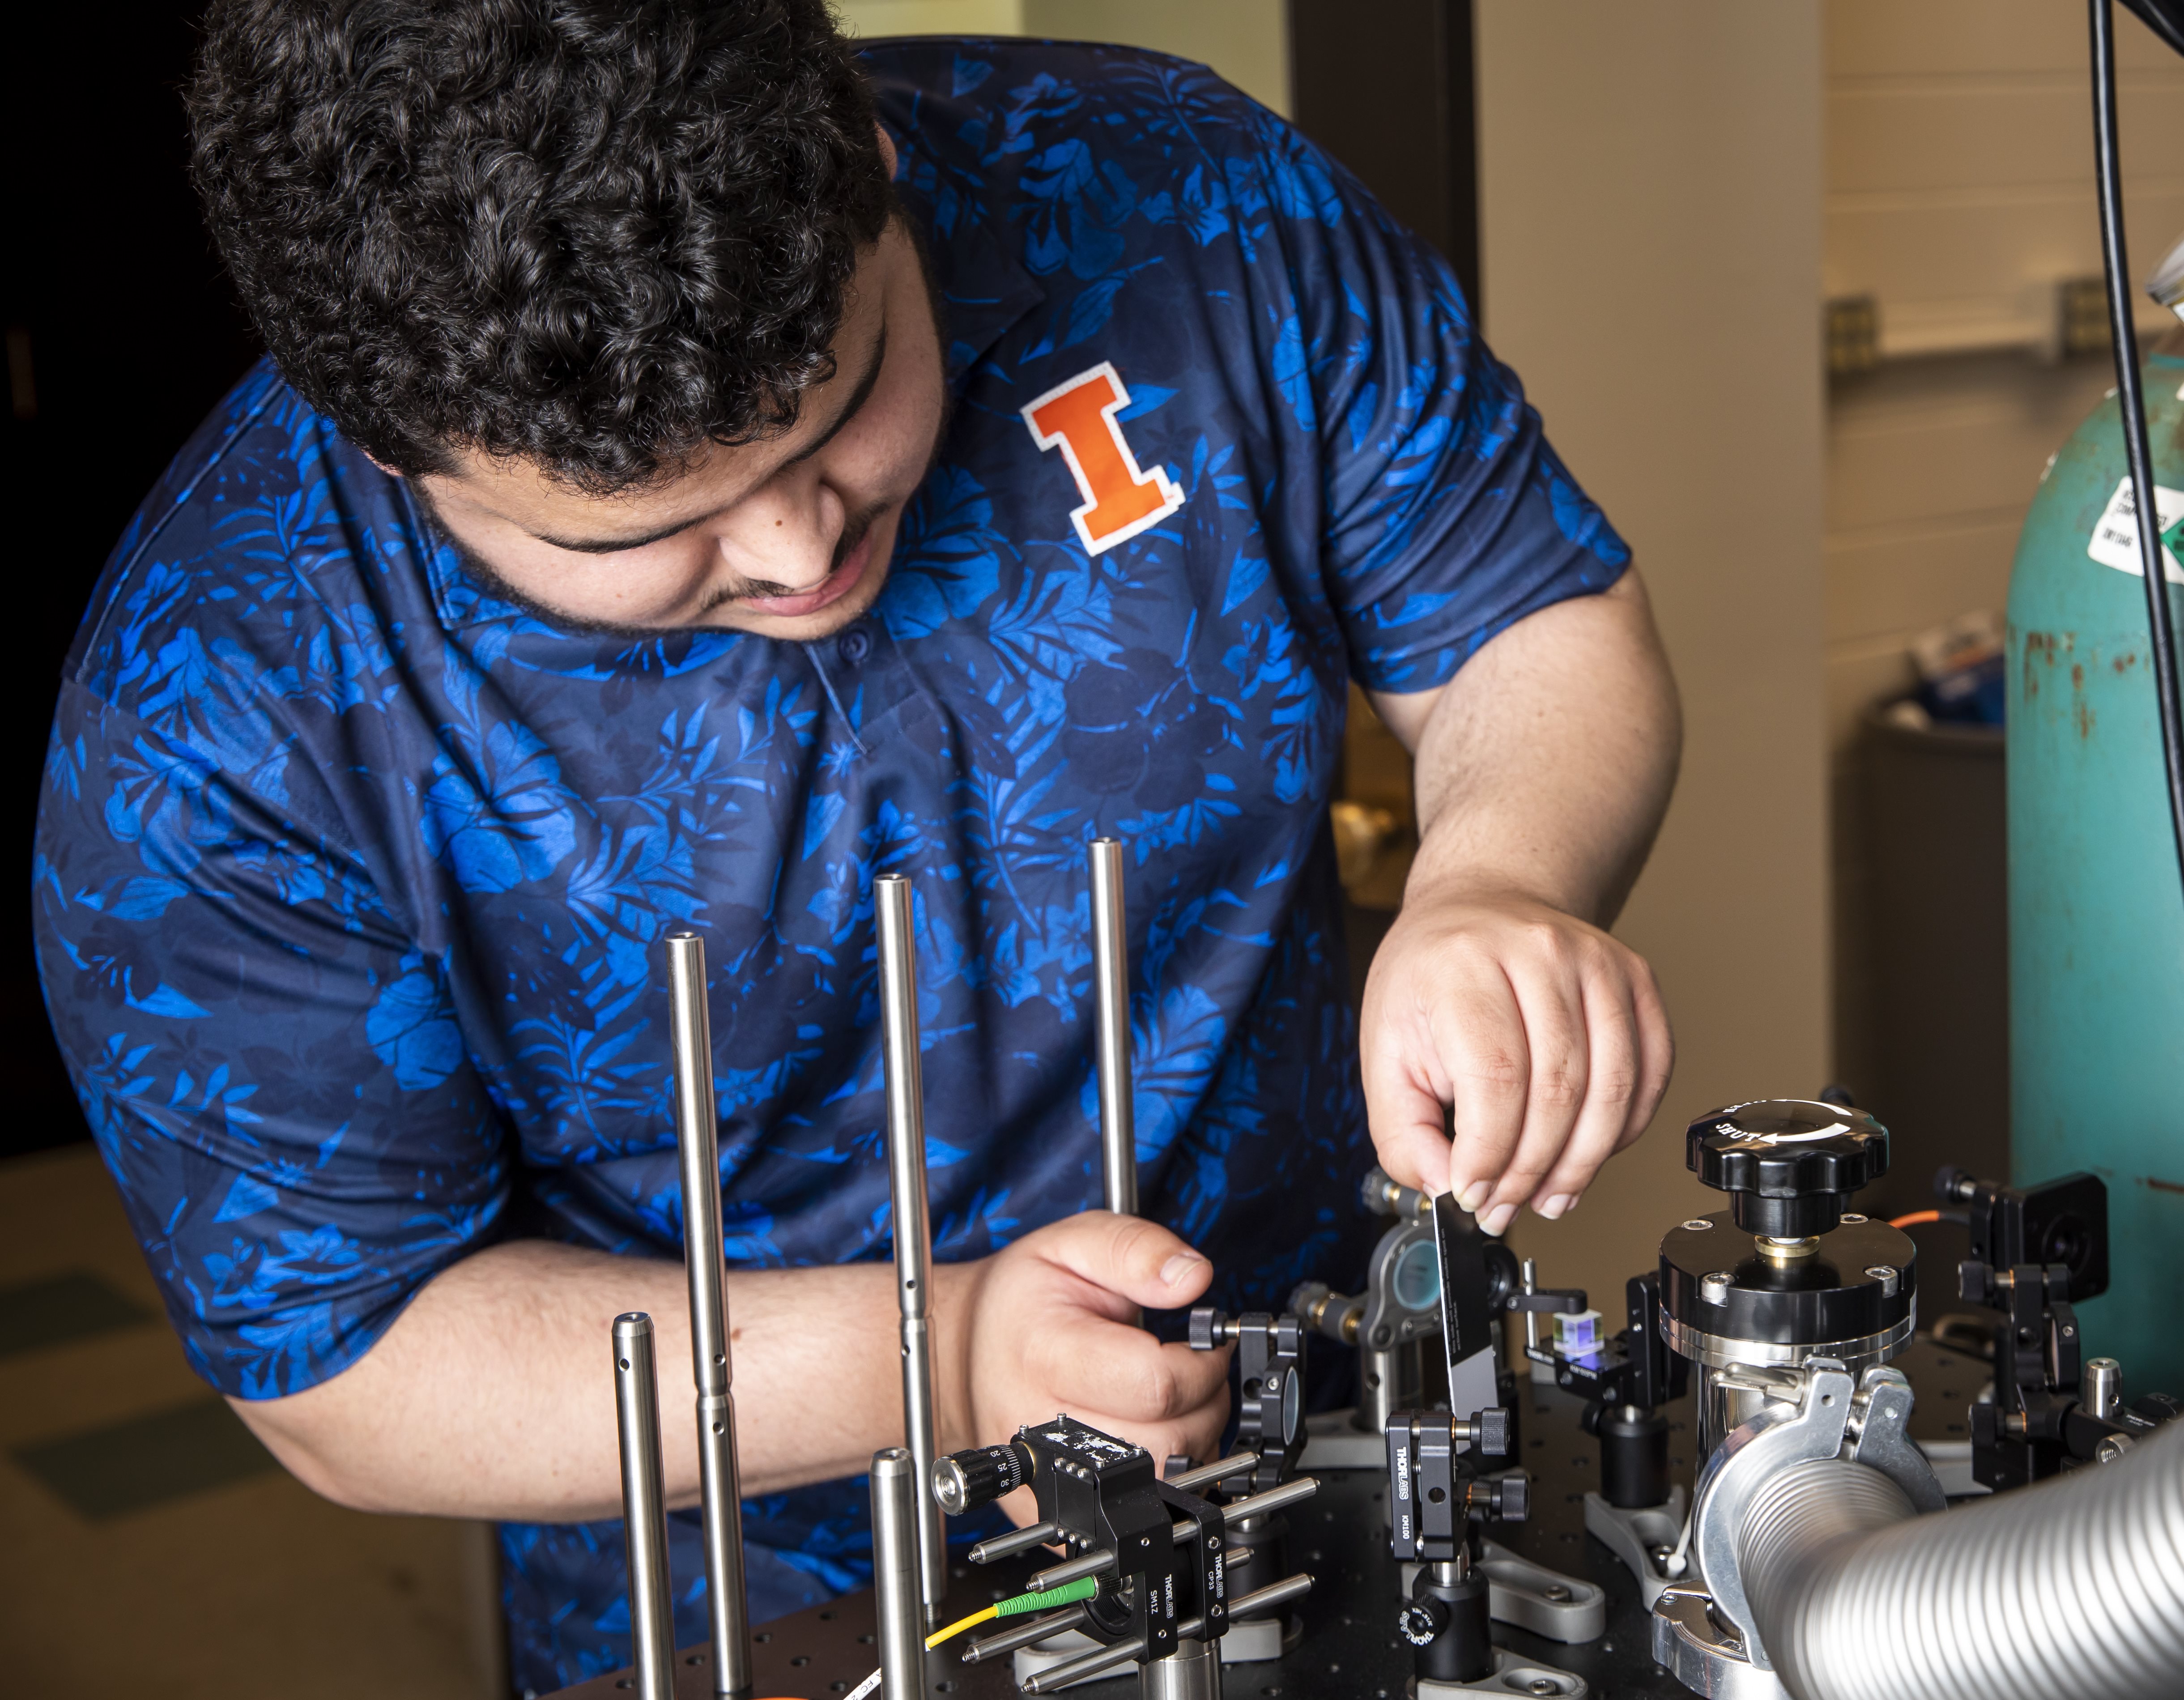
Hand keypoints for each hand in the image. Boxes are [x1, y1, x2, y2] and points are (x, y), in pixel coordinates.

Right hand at [941, 1211, 1230, 1519]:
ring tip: (1171, 1400)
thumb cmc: (1017, 1302)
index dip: (1202, 1364)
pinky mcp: (1048, 1510)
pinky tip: (1146, 1435)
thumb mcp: (1072, 1244)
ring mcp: (1040, 1478)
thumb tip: (1192, 1276)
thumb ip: (1135, 1250)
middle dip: (1203, 1405)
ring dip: (1188, 1443)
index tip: (1205, 1345)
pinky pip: (1129, 1510)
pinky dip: (1160, 1479)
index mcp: (1045, 1353)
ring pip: (1157, 1484)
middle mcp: (1038, 1425)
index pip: (1156, 1385)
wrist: (962, 1353)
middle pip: (1166, 1443)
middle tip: (1192, 1372)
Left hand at [1359, 882, 1671, 1234]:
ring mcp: (1598, 962)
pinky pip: (1650, 1072)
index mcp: (1464, 965)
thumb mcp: (1385, 1047)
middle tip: (1505, 1206)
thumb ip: (1402, 1129)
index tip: (1470, 1193)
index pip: (1495, 1078)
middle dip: (1531, 1171)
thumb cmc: (1433, 976)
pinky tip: (1589, 1150)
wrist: (1481, 907)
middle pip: (1559, 1091)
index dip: (1489, 1153)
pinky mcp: (1636, 978)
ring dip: (1581, 1163)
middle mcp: (1539, 953)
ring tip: (1548, 1195)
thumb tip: (1443, 1187)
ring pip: (1612, 1090)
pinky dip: (1625, 1128)